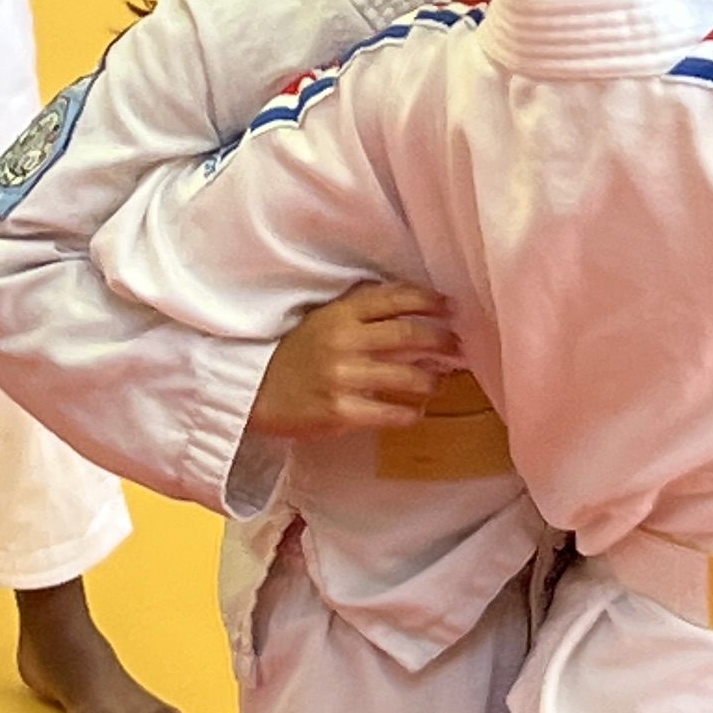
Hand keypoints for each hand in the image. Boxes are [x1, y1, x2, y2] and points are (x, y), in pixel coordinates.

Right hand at [247, 283, 463, 437]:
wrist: (255, 392)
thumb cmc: (294, 355)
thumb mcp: (322, 322)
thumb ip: (360, 313)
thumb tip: (410, 309)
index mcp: (340, 314)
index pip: (394, 298)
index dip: (428, 300)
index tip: (451, 306)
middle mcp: (344, 341)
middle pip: (410, 334)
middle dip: (442, 339)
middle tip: (458, 346)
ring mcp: (343, 377)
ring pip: (407, 376)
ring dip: (432, 380)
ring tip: (437, 381)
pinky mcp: (340, 411)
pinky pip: (389, 413)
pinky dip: (409, 414)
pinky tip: (415, 412)